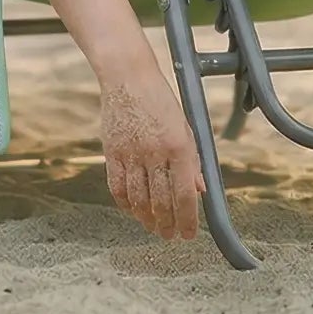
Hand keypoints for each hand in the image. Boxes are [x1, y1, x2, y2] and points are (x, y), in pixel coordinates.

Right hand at [97, 69, 203, 241]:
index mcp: (179, 146)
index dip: (187, 219)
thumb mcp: (185, 127)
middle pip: (161, 201)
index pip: (184, 194)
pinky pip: (118, 187)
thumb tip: (200, 190)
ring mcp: (131, 154)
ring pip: (139, 199)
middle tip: (170, 236)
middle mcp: (155, 152)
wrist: (128, 78)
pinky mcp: (112, 152)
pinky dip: (126, 204)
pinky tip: (133, 211)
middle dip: (168, 224)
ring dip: (147, 219)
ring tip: (153, 228)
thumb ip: (193, 161)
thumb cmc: (160, 100)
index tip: (189, 233)